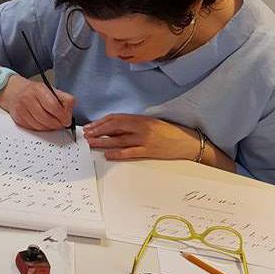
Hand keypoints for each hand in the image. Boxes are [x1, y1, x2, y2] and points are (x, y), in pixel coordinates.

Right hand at [0, 75, 74, 130]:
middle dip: (57, 124)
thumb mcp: (49, 89)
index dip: (63, 116)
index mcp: (38, 89)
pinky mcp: (18, 118)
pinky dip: (41, 129)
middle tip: (62, 124)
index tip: (67, 120)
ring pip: (40, 126)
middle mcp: (28, 98)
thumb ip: (62, 99)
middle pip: (47, 119)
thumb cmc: (33, 91)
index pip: (54, 106)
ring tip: (53, 124)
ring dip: (50, 128)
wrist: (13, 90)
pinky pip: (33, 128)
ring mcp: (21, 109)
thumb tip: (69, 113)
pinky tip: (44, 124)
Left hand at [83, 114, 199, 160]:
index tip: (91, 126)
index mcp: (141, 119)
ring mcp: (145, 140)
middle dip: (98, 131)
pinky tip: (108, 154)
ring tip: (92, 143)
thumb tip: (113, 130)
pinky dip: (118, 153)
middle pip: (115, 128)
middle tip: (87, 134)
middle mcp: (142, 127)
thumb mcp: (151, 123)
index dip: (101, 122)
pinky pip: (130, 152)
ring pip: (119, 140)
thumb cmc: (169, 133)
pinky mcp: (149, 151)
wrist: (187, 142)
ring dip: (103, 142)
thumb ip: (134, 125)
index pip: (116, 118)